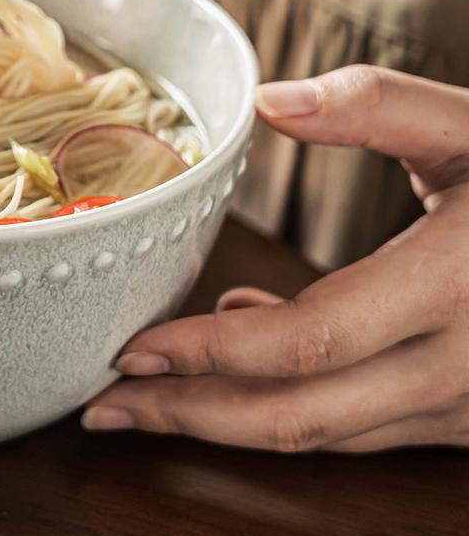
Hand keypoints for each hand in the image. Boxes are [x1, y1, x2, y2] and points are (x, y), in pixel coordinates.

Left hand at [83, 65, 468, 451]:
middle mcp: (460, 366)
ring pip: (326, 434)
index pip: (306, 342)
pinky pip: (359, 423)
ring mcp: (466, 405)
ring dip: (227, 423)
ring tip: (147, 403)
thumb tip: (271, 101)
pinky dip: (287, 405)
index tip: (131, 350)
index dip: (209, 354)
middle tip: (104, 407)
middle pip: (299, 414)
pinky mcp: (464, 415)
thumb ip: (378, 107)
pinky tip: (239, 361)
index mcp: (453, 286)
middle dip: (191, 417)